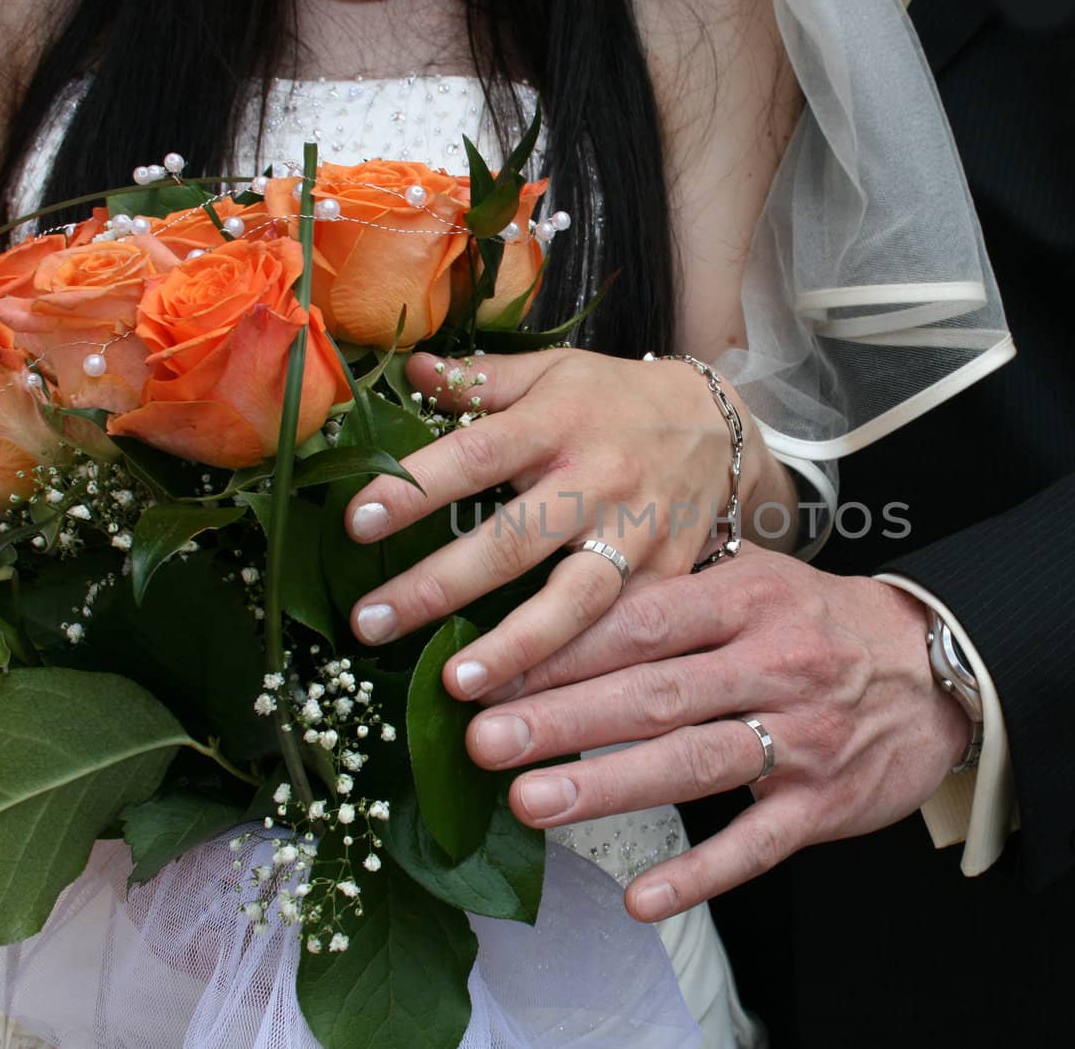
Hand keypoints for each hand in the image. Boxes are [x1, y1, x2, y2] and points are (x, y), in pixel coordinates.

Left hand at [346, 348, 754, 695]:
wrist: (718, 426)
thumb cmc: (613, 399)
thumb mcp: (552, 371)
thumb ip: (481, 380)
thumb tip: (408, 366)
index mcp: (557, 424)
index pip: (476, 456)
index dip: (417, 491)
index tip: (356, 524)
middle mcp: (598, 481)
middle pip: (514, 541)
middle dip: (439, 587)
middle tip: (370, 625)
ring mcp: (636, 536)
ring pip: (576, 602)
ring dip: (515, 649)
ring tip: (457, 687)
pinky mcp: (667, 579)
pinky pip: (621, 632)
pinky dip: (580, 672)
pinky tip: (534, 708)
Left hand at [462, 544, 970, 921]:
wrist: (939, 669)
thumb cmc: (821, 622)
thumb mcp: (757, 582)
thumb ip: (671, 596)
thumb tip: (557, 609)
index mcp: (748, 600)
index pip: (640, 623)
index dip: (559, 649)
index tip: (484, 672)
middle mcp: (774, 663)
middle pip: (656, 691)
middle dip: (563, 717)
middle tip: (483, 740)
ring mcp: (802, 737)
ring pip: (695, 762)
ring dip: (609, 784)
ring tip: (531, 802)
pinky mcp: (824, 804)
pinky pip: (756, 846)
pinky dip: (701, 875)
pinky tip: (640, 898)